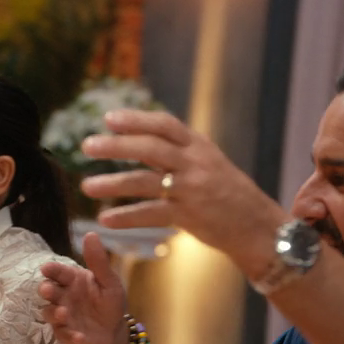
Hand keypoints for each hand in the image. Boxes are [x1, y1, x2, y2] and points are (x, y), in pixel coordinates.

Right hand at [38, 233, 128, 343]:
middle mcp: (63, 297)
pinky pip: (64, 336)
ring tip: (64, 313)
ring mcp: (62, 317)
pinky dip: (71, 337)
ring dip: (55, 314)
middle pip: (49, 291)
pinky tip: (80, 337)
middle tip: (48, 290)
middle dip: (47, 290)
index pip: (58, 272)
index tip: (46, 268)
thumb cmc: (109, 304)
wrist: (114, 333)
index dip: (51, 270)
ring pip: (50, 313)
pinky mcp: (65, 335)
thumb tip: (91, 233)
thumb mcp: (109, 282)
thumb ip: (99, 262)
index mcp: (72, 281)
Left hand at [80, 110, 288, 275]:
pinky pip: (151, 215)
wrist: (256, 225)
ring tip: (87, 186)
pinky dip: (126, 216)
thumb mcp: (208, 161)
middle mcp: (195, 163)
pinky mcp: (189, 216)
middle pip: (150, 149)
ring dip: (113, 184)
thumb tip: (140, 135)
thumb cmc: (227, 192)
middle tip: (87, 146)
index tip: (108, 118)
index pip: (164, 125)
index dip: (136, 119)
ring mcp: (192, 190)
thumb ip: (178, 150)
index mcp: (199, 145)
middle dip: (116, 146)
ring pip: (145, 183)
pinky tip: (105, 219)